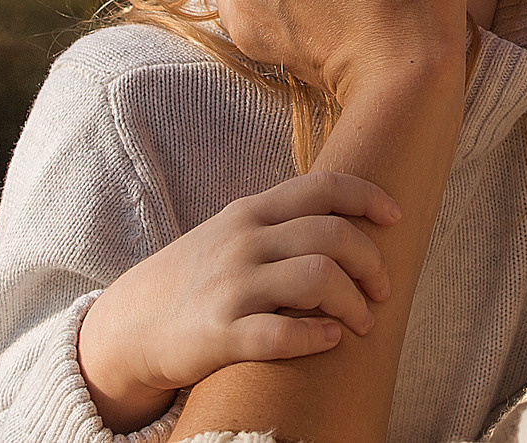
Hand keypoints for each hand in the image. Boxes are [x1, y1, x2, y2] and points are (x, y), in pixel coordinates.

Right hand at [75, 171, 400, 430]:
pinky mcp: (221, 334)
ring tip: (362, 321)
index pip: (324, 187)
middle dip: (371, 262)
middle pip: (333, 235)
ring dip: (354, 303)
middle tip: (382, 288)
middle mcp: (244, 242)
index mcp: (251, 212)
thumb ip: (279, 222)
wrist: (130, 325)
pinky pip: (283, 332)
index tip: (396, 217)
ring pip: (318, 279)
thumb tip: (346, 217)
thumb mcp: (231, 233)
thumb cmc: (196, 278)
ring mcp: (232, 287)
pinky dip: (317, 336)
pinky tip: (329, 340)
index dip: (369, 197)